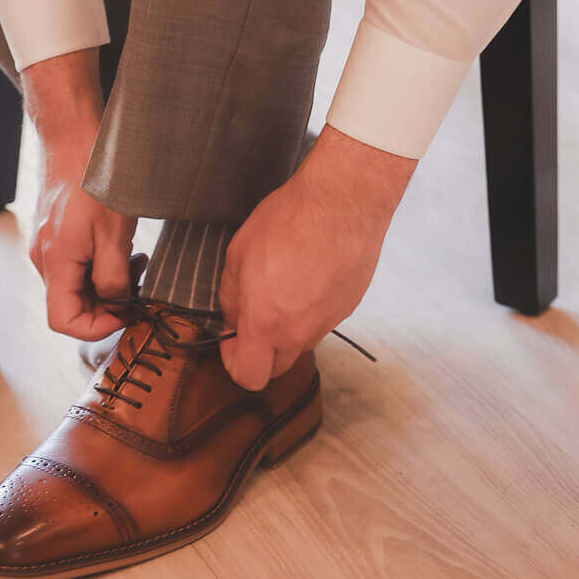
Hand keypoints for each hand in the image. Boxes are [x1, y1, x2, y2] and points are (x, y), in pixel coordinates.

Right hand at [29, 133, 137, 340]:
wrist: (73, 137)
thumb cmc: (95, 181)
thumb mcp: (115, 234)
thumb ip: (114, 278)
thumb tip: (116, 304)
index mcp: (55, 263)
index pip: (64, 322)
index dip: (97, 327)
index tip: (127, 311)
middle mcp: (44, 260)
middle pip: (71, 305)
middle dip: (108, 302)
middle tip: (138, 281)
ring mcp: (47, 247)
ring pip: (75, 284)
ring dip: (106, 282)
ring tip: (134, 259)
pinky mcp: (55, 235)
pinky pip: (75, 265)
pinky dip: (98, 264)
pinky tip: (119, 245)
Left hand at [218, 127, 416, 390]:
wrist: (342, 202)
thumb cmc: (288, 220)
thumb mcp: (239, 252)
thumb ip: (231, 296)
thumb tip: (234, 318)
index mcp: (265, 322)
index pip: (248, 376)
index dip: (233, 362)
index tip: (231, 339)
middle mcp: (298, 332)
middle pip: (276, 367)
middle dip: (261, 350)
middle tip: (255, 314)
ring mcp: (328, 322)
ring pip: (301, 341)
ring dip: (288, 327)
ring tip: (286, 284)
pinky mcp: (348, 308)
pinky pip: (322, 320)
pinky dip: (312, 308)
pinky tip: (310, 274)